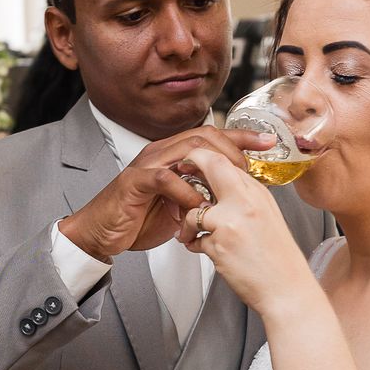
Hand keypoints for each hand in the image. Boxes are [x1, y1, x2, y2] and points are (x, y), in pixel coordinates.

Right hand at [61, 126, 273, 261]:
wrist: (101, 234)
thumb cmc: (136, 219)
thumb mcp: (178, 207)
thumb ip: (200, 196)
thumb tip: (225, 199)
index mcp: (173, 155)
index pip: (212, 136)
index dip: (241, 137)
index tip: (268, 142)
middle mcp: (161, 153)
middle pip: (204, 136)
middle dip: (235, 147)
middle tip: (253, 165)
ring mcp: (148, 165)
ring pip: (188, 150)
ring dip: (214, 166)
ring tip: (229, 185)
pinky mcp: (136, 182)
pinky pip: (167, 178)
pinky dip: (186, 191)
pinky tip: (197, 206)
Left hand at [175, 148, 320, 319]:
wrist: (287, 288)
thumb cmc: (276, 258)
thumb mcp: (265, 215)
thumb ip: (242, 196)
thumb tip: (217, 182)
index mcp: (257, 192)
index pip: (225, 159)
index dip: (202, 158)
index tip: (190, 164)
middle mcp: (245, 201)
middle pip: (210, 166)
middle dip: (187, 170)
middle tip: (176, 184)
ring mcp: (231, 222)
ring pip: (193, 211)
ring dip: (188, 224)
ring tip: (193, 234)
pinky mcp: (219, 245)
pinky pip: (194, 238)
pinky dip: (194, 245)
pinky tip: (204, 249)